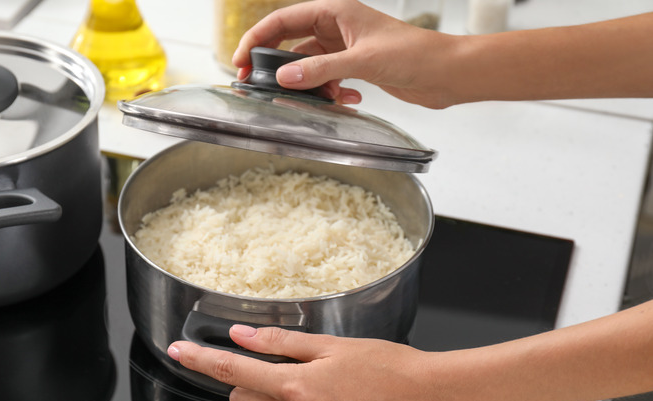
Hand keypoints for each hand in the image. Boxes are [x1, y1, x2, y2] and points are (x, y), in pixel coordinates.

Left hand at [167, 325, 456, 400]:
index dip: (199, 361)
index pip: (231, 373)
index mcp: (295, 388)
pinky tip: (319, 395)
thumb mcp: (328, 345)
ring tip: (305, 376)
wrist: (423, 397)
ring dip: (267, 394)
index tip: (178, 351)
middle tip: (263, 359)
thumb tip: (240, 335)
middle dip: (241, 380)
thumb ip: (278, 342)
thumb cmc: (384, 365)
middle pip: (241, 399)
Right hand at [231, 0, 459, 107]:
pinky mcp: (356, 68)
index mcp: (336, 12)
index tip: (240, 60)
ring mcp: (346, 48)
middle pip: (291, 42)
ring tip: (315, 98)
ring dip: (309, 84)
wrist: (447, 74)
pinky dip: (331, 92)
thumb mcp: (362, 61)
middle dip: (275, 65)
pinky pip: (328, 79)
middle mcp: (338, 27)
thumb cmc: (415, 54)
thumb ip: (321, 70)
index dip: (257, 38)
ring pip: (309, 65)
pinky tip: (347, 100)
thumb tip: (284, 77)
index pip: (283, 20)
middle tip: (254, 84)